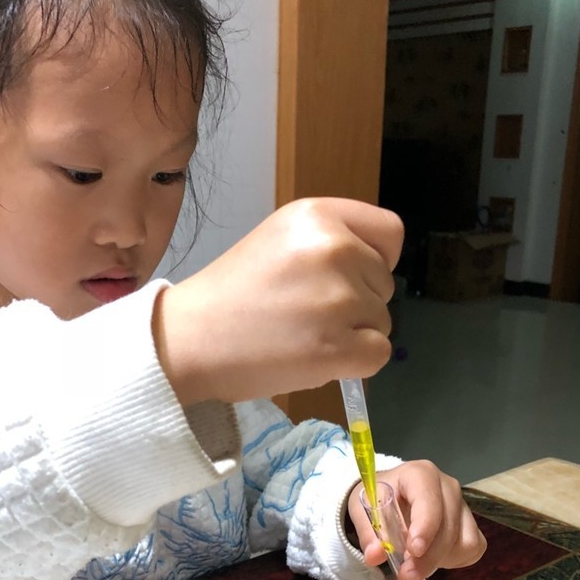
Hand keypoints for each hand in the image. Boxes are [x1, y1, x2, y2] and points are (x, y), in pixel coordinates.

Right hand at [153, 197, 402, 403]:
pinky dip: (355, 364)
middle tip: (305, 314)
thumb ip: (328, 244)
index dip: (375, 260)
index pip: (390, 232)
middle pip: (385, 282)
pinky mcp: (337, 346)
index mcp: (317, 215)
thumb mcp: (280, 241)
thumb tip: (372, 272)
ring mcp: (337, 298)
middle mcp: (334, 248)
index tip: (347, 278)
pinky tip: (315, 358)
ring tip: (301, 335)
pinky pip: (378, 354)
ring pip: (382, 321)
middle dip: (358, 302)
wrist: (189, 340)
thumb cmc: (231, 295)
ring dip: (352, 335)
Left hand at [347, 460, 486, 579]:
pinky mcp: (471, 524)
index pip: (429, 500)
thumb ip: (368, 532)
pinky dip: (453, 561)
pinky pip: (472, 549)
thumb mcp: (363, 508)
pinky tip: (433, 558)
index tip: (414, 551)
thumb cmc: (379, 498)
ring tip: (415, 563)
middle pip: (447, 528)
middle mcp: (448, 487)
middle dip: (427, 558)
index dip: (424, 526)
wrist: (392, 496)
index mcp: (420, 474)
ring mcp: (463, 506)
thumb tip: (375, 555)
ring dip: (439, 561)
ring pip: (463, 542)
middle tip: (406, 577)